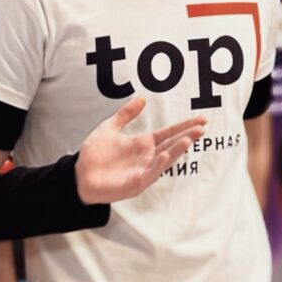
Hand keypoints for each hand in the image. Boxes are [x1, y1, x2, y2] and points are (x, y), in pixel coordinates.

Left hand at [76, 98, 205, 203]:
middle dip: (186, 136)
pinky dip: (157, 166)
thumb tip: (141, 98)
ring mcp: (143, 170)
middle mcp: (146, 157)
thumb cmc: (95, 154)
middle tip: (202, 128)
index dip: (184, 126)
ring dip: (176, 150)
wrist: (79, 174)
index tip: (201, 119)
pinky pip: (149, 174)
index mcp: (143, 143)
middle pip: (171, 145)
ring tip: (188, 139)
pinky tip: (164, 156)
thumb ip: (126, 114)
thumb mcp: (109, 128)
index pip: (168, 133)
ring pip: (164, 160)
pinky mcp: (135, 183)